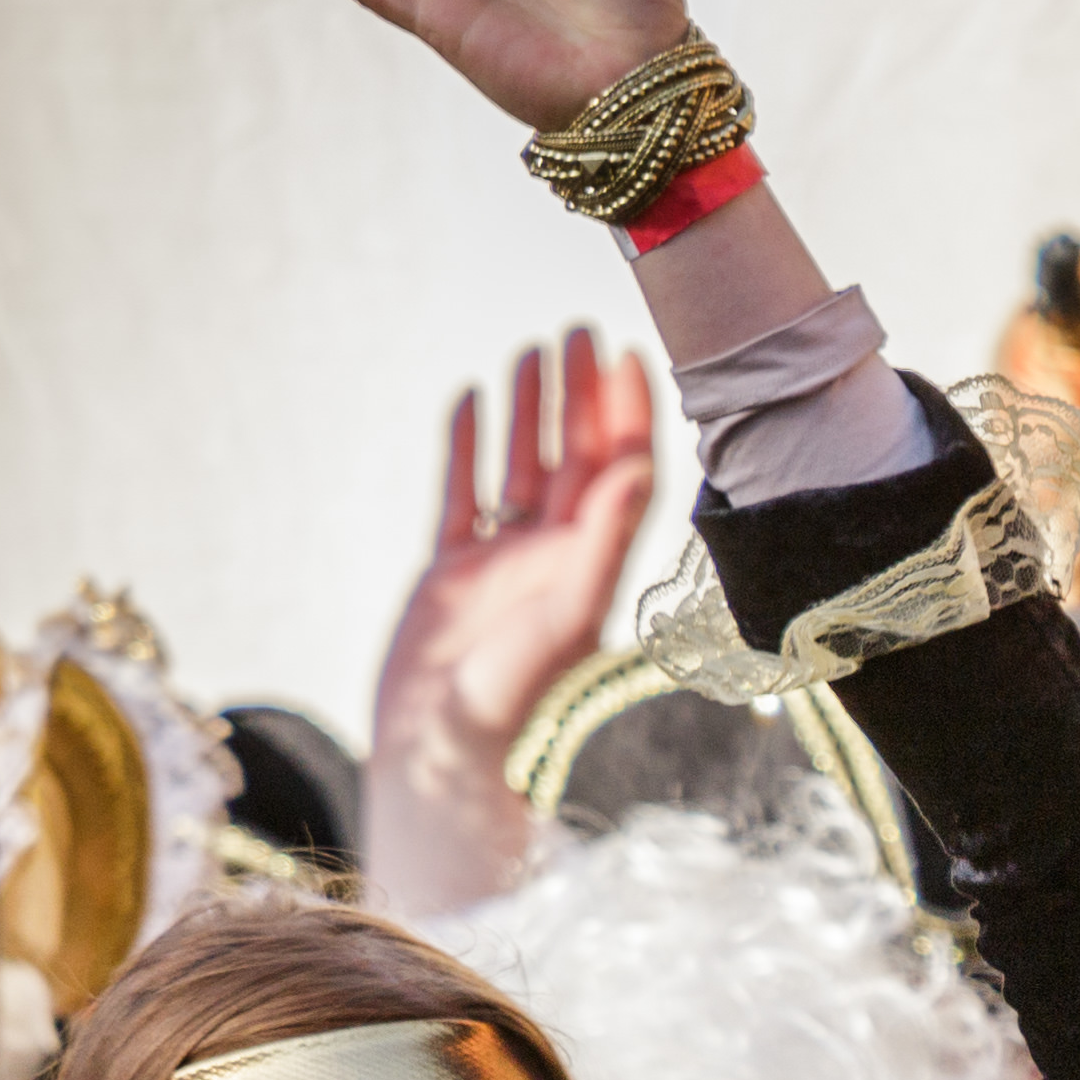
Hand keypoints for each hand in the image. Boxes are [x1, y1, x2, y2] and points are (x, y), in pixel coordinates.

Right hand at [358, 329, 656, 919]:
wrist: (442, 750)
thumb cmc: (511, 696)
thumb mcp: (568, 612)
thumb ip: (606, 539)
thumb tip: (638, 466)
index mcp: (593, 566)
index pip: (621, 473)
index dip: (630, 415)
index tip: (633, 355)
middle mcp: (555, 558)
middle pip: (576, 460)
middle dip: (583, 396)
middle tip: (583, 329)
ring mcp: (503, 563)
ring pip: (522, 469)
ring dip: (532, 411)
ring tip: (536, 348)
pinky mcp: (452, 573)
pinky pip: (464, 495)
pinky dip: (468, 448)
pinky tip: (473, 400)